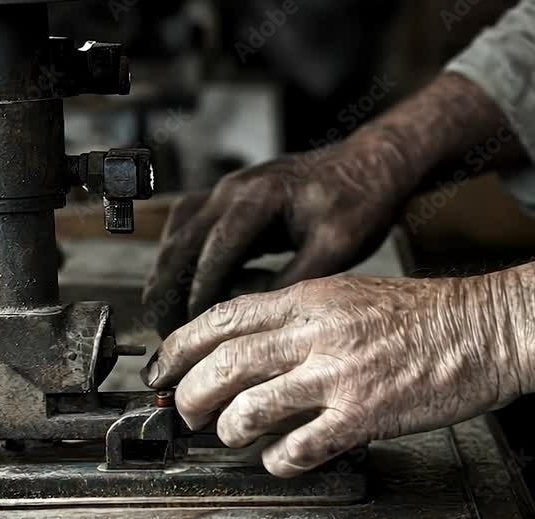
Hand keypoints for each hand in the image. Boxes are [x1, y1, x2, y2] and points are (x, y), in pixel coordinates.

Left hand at [141, 274, 523, 476]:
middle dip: (190, 394)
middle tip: (184, 411)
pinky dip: (279, 459)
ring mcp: (339, 374)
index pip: (223, 318)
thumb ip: (302, 315)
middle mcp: (317, 333)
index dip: (181, 346)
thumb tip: (255, 345)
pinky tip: (281, 459)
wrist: (486, 328)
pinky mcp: (364, 414)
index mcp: (312, 298)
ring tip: (230, 435)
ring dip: (228, 428)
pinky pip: (300, 446)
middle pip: (223, 364)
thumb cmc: (427, 314)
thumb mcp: (353, 294)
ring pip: (249, 407)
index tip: (163, 367)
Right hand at [143, 135, 414, 336]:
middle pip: (181, 243)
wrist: (368, 165)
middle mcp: (233, 190)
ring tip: (167, 320)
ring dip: (166, 276)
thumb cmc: (359, 201)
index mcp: (259, 197)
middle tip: (167, 335)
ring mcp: (227, 191)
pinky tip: (183, 289)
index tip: (193, 330)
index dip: (199, 293)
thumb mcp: (337, 247)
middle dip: (168, 292)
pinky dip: (179, 260)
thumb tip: (255, 314)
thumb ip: (296, 279)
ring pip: (177, 235)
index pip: (213, 251)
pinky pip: (189, 228)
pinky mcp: (231, 200)